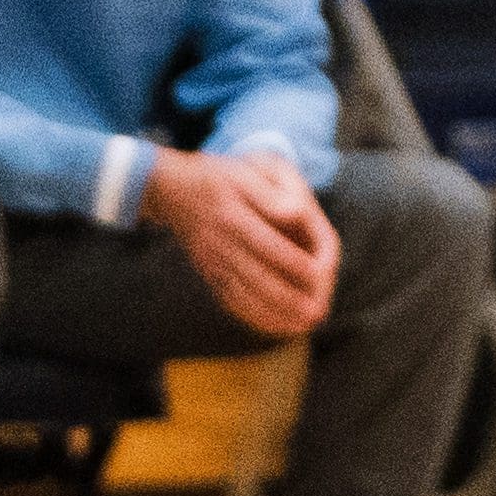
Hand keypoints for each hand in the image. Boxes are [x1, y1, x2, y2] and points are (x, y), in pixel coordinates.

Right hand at [144, 144, 338, 338]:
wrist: (176, 190)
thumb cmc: (225, 175)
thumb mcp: (250, 169)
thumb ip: (274, 192)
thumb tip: (299, 212)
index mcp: (232, 212)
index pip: (267, 244)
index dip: (294, 263)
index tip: (319, 274)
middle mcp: (218, 242)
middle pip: (256, 277)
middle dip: (289, 300)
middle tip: (317, 313)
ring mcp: (211, 262)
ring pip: (243, 296)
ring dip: (275, 315)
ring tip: (303, 326)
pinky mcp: (209, 274)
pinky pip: (231, 301)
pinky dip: (254, 316)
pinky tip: (277, 326)